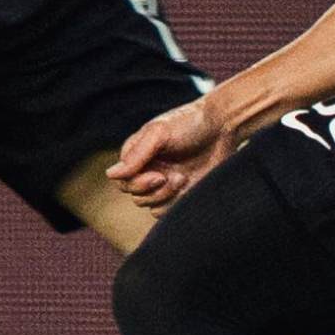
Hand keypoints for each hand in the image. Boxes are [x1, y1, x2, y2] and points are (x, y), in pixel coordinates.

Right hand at [110, 96, 234, 208]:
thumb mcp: (158, 133)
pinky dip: (178, 203)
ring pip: (151, 206)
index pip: (122, 181)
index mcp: (136, 156)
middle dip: (154, 191)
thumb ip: (135, 154)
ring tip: (184, 178)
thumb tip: (111, 175)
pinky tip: (190, 187)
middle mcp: (147, 171)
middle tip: (176, 176)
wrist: (223, 127)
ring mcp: (165, 184)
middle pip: (135, 196)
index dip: (137, 184)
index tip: (158, 175)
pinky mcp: (182, 194)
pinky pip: (169, 210)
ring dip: (167, 196)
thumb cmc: (188, 124)